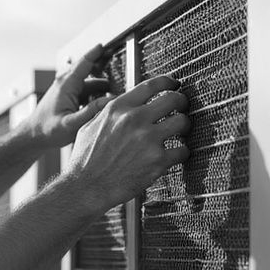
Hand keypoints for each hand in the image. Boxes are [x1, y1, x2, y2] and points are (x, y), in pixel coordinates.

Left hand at [27, 45, 115, 149]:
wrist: (33, 135)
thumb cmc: (46, 130)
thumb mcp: (71, 123)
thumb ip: (91, 112)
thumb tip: (110, 101)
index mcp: (67, 85)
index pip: (84, 62)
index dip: (97, 52)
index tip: (108, 45)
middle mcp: (67, 83)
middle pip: (90, 70)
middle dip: (105, 68)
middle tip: (122, 72)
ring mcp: (68, 89)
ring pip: (90, 82)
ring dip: (103, 86)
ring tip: (117, 94)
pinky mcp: (69, 96)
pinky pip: (87, 90)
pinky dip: (97, 94)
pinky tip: (104, 104)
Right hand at [66, 75, 189, 207]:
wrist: (85, 188)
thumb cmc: (84, 160)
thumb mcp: (89, 126)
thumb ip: (107, 112)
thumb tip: (120, 102)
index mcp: (118, 108)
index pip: (152, 85)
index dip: (168, 82)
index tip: (174, 85)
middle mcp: (134, 119)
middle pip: (173, 99)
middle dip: (182, 102)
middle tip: (182, 109)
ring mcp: (148, 139)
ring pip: (183, 121)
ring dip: (185, 126)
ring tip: (181, 133)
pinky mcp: (158, 161)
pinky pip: (183, 150)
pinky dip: (182, 152)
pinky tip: (175, 155)